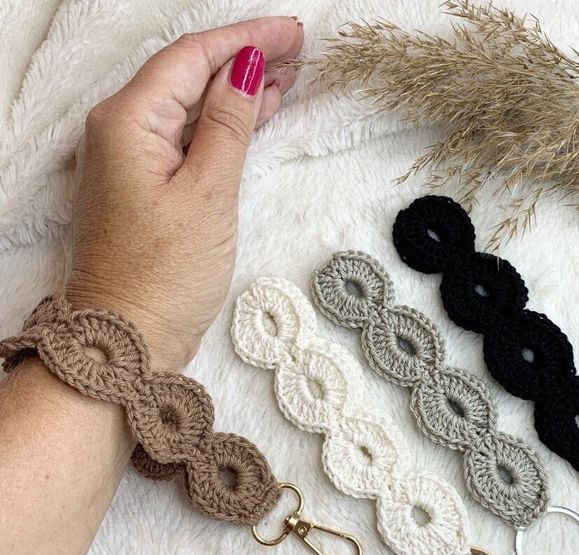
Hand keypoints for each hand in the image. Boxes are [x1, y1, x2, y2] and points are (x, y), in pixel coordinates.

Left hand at [66, 17, 302, 370]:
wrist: (128, 337)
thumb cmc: (164, 275)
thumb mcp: (208, 194)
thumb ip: (227, 126)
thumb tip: (244, 69)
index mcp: (128, 122)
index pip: (192, 58)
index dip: (245, 39)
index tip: (292, 32)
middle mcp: (121, 131)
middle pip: (189, 76)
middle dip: (244, 59)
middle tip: (297, 50)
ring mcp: (131, 159)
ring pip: (191, 106)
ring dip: (237, 90)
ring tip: (286, 77)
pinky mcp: (146, 186)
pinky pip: (187, 138)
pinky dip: (222, 125)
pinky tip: (253, 114)